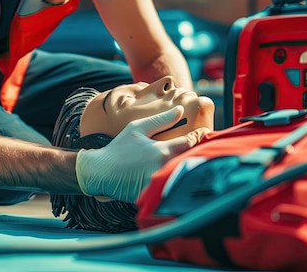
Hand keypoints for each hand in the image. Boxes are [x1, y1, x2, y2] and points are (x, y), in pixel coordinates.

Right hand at [75, 106, 207, 202]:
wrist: (100, 172)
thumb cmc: (118, 148)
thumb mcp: (137, 128)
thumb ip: (160, 120)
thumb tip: (180, 111)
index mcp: (162, 151)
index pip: (190, 143)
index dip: (201, 136)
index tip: (205, 133)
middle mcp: (163, 168)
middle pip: (191, 161)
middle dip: (199, 153)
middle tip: (206, 147)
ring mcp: (159, 184)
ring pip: (183, 175)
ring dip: (189, 168)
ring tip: (195, 162)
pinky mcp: (154, 196)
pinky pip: (172, 189)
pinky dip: (177, 182)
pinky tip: (179, 177)